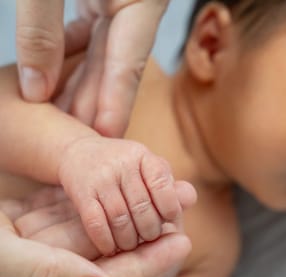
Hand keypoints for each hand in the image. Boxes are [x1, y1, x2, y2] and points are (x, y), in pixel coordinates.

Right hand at [0, 186, 191, 276]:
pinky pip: (64, 209)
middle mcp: (47, 274)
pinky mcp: (22, 224)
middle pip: (110, 247)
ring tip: (160, 185)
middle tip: (182, 201)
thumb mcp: (2, 265)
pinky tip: (114, 184)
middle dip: (148, 225)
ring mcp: (36, 247)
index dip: (150, 261)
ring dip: (127, 204)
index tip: (183, 242)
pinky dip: (93, 196)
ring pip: (92, 224)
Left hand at [16, 0, 169, 136]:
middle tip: (74, 144)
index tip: (103, 142)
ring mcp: (118, 5)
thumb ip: (41, 28)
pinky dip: (71, 60)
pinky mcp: (102, 0)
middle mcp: (136, 8)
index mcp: (140, 1)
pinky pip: (89, 40)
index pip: (129, 68)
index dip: (115, 109)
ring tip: (60, 118)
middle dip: (91, 107)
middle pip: (114, 70)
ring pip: (100, 58)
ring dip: (79, 88)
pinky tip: (55, 79)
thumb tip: (35, 86)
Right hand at [58, 135, 195, 255]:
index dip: (169, 205)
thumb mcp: (147, 167)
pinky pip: (96, 221)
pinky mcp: (81, 191)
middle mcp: (121, 163)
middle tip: (150, 239)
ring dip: (128, 239)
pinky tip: (110, 249)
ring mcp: (100, 177)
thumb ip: (168, 184)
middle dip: (149, 229)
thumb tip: (190, 198)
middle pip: (141, 205)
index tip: (170, 220)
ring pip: (120, 217)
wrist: (78, 153)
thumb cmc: (124, 168)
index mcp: (142, 156)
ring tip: (131, 246)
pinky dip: (105, 240)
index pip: (162, 182)